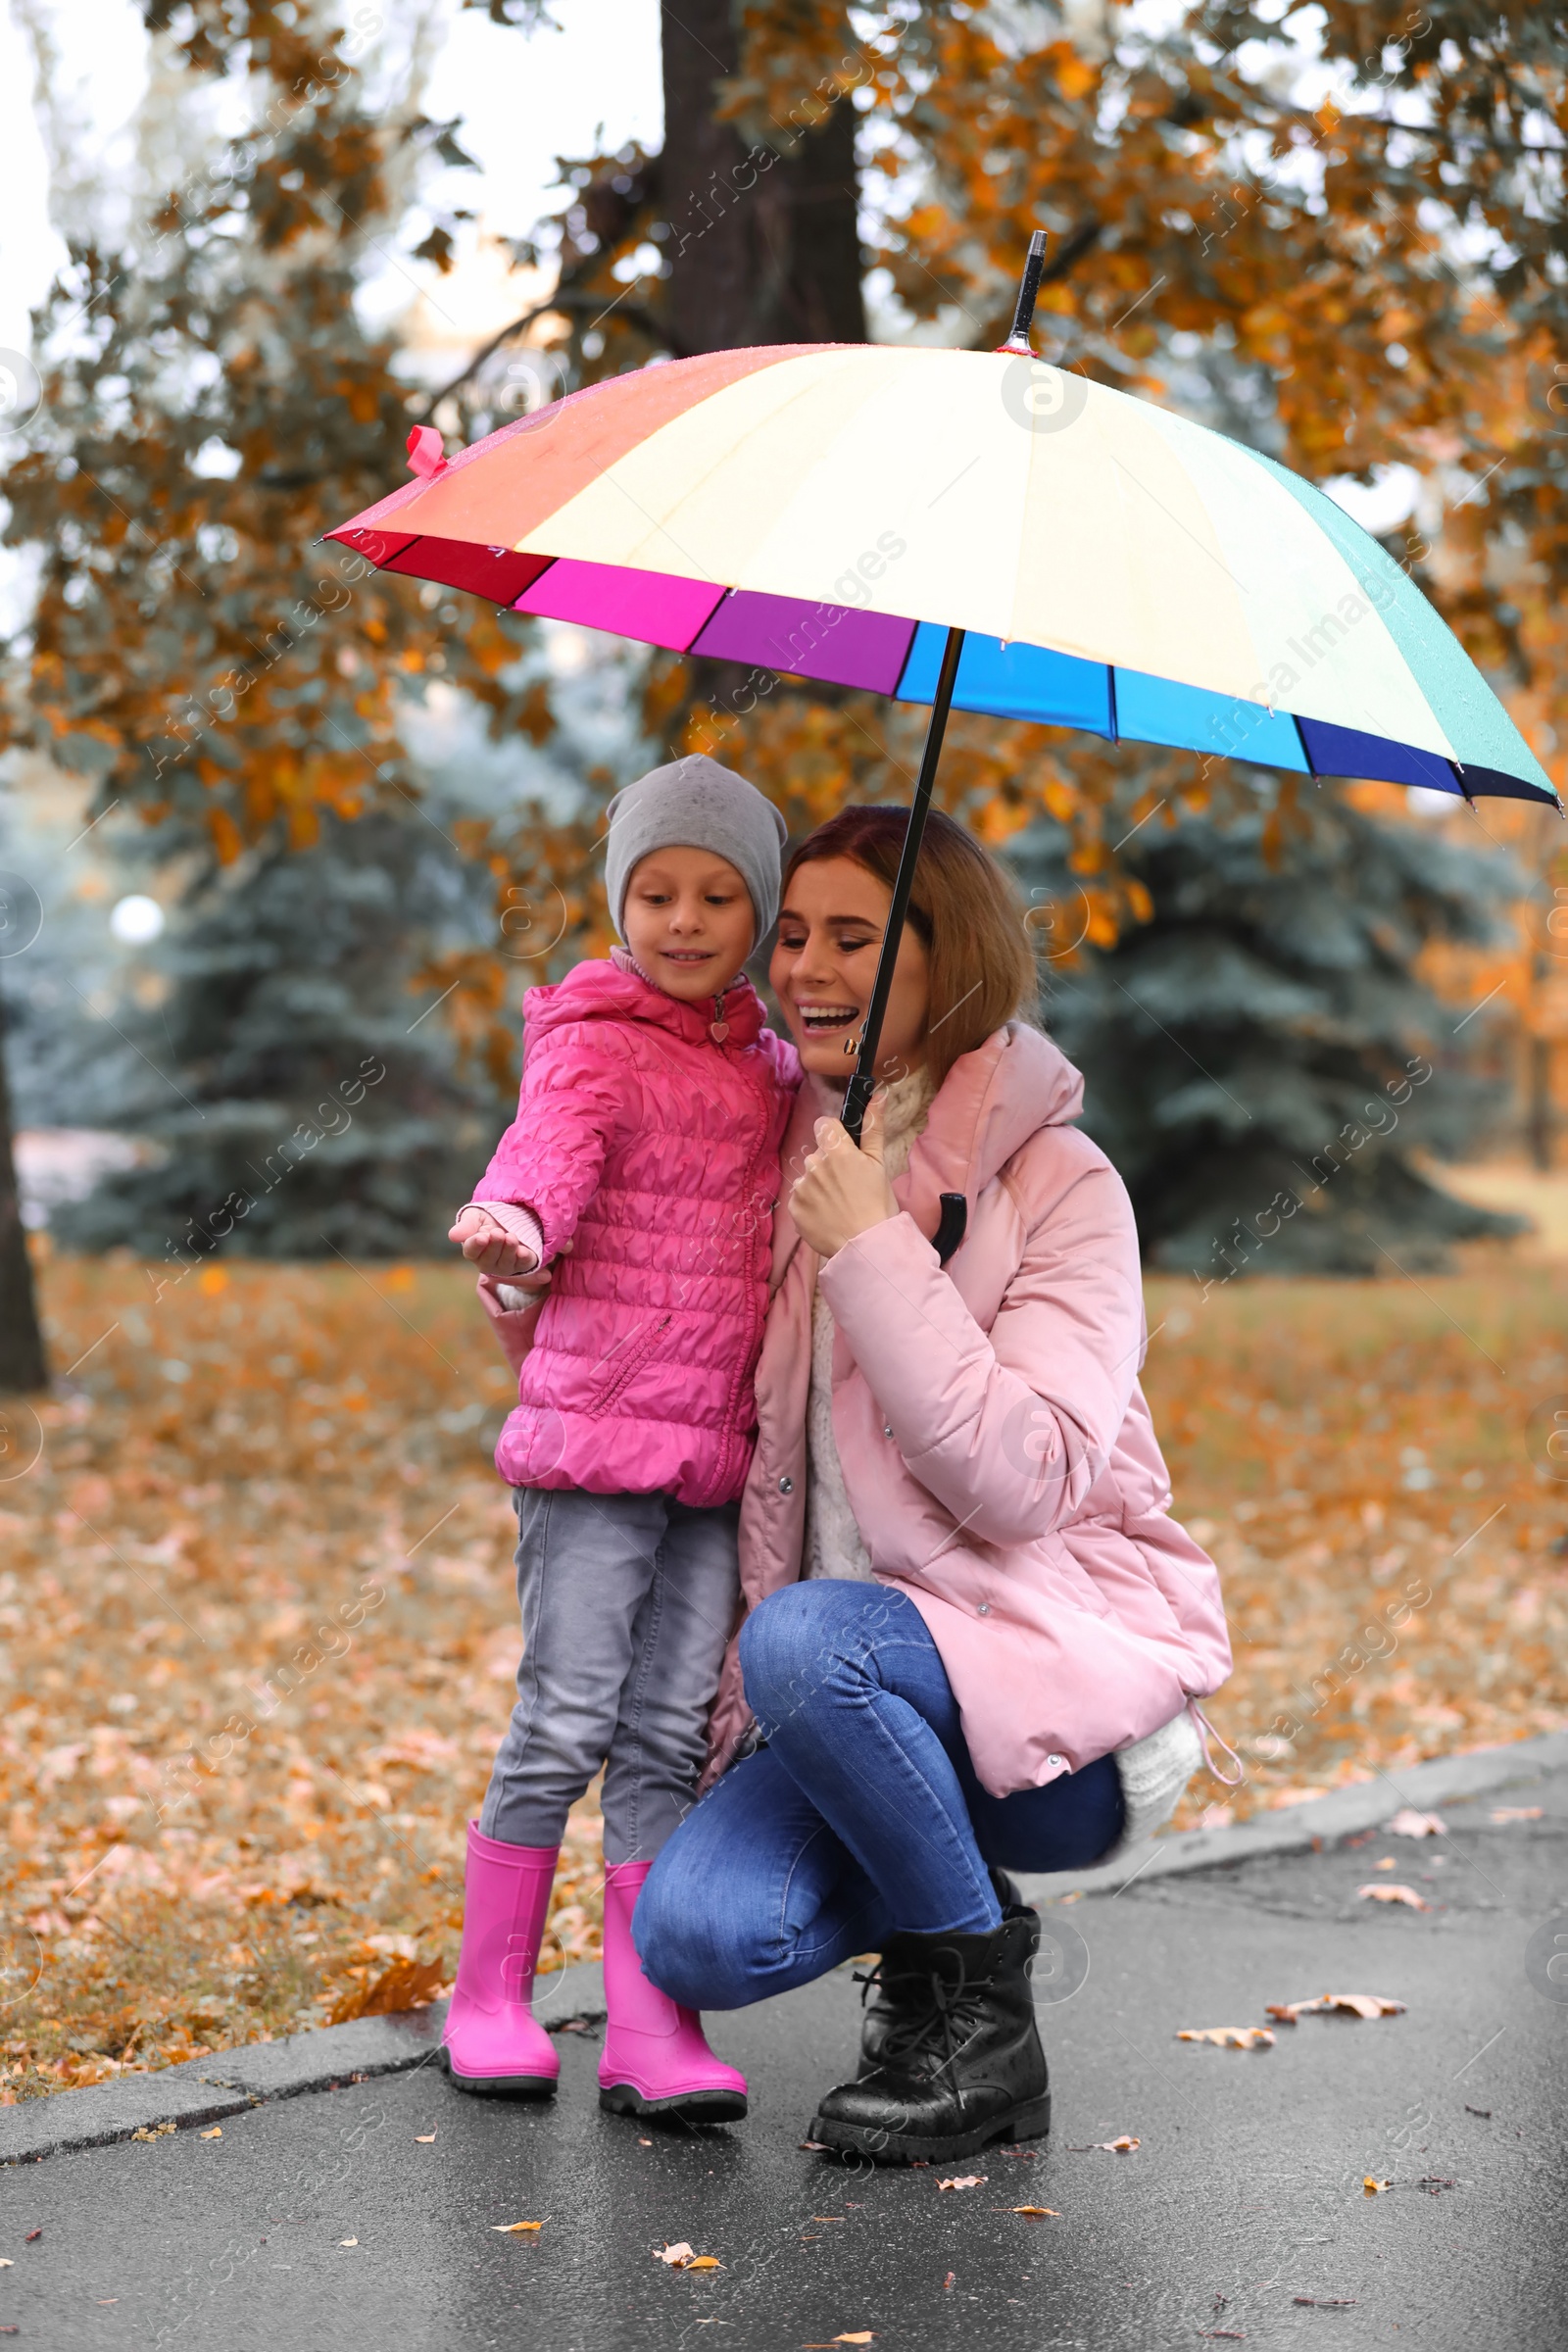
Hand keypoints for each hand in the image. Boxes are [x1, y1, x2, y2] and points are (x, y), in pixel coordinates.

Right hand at [449, 1205, 538, 1278]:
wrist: (509, 1219)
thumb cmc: (486, 1220)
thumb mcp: (474, 1217)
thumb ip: (465, 1226)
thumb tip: (452, 1236)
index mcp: (473, 1251)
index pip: (471, 1251)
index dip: (476, 1245)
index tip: (482, 1237)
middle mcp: (487, 1262)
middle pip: (489, 1260)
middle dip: (494, 1246)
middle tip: (498, 1233)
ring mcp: (505, 1265)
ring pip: (505, 1264)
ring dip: (509, 1251)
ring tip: (511, 1237)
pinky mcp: (522, 1264)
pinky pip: (523, 1265)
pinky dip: (524, 1259)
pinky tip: (523, 1251)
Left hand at [788, 1092, 897, 1259]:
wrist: (865, 1246)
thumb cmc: (878, 1205)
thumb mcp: (879, 1164)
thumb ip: (874, 1127)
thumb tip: (878, 1095)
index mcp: (837, 1151)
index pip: (823, 1125)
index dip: (833, 1135)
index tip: (843, 1150)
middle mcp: (814, 1165)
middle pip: (817, 1155)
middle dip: (829, 1165)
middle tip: (848, 1186)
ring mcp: (802, 1187)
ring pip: (809, 1177)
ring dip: (819, 1186)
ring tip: (838, 1204)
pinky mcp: (794, 1208)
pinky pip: (801, 1198)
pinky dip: (811, 1205)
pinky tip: (827, 1216)